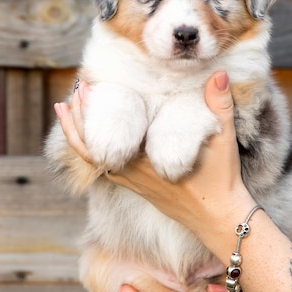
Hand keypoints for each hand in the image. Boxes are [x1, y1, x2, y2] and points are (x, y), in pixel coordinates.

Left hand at [55, 71, 255, 238]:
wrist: (219, 217)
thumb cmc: (221, 179)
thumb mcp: (223, 138)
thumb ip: (219, 103)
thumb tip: (220, 74)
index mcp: (149, 159)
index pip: (110, 134)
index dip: (93, 111)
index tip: (87, 87)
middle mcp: (135, 173)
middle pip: (92, 147)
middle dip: (79, 119)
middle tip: (74, 93)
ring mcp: (134, 183)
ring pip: (94, 161)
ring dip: (80, 136)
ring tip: (68, 112)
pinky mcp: (138, 189)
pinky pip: (106, 170)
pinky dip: (92, 153)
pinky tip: (93, 141)